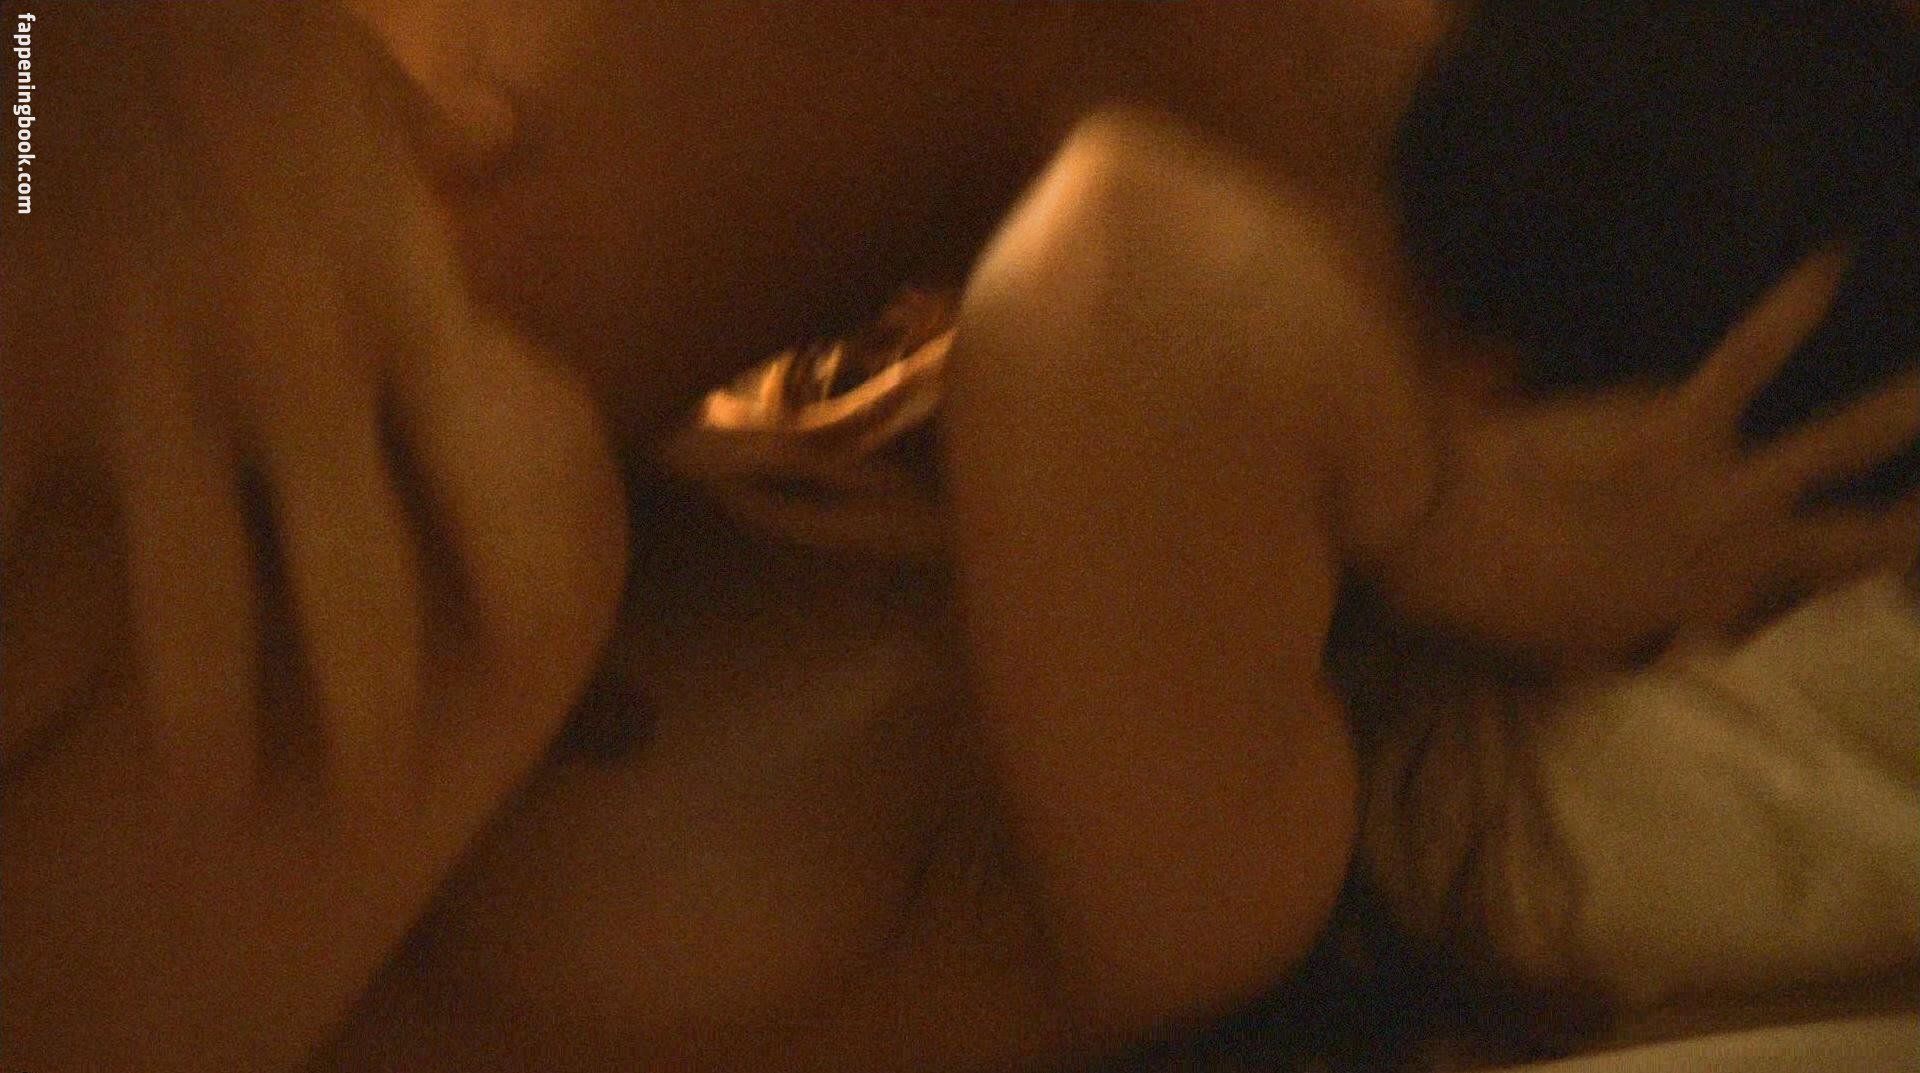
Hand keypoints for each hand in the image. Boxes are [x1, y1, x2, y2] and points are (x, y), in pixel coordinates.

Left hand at [1369, 246, 1919, 668]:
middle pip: (1870, 535)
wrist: (1443, 541)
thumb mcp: (1586, 648)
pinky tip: (1829, 259)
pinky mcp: (1672, 427)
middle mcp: (1740, 551)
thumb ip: (1649, 636)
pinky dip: (1790, 308)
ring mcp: (1715, 487)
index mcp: (1717, 607)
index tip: (1910, 551)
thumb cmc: (1500, 596)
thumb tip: (1688, 631)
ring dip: (1907, 408)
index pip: (1818, 597)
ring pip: (1843, 441)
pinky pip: (1748, 356)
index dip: (1880, 579)